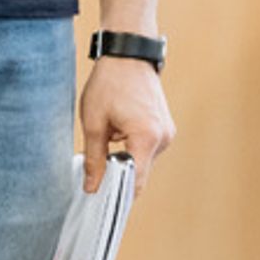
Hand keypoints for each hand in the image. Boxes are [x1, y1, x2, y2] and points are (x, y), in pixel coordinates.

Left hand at [80, 58, 175, 195]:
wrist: (128, 55)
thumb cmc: (109, 84)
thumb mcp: (93, 123)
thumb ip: (93, 158)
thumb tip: (91, 187)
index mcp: (146, 138)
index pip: (134, 182)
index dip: (117, 196)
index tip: (100, 204)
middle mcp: (163, 138)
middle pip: (139, 173)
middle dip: (117, 175)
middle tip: (94, 172)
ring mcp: (167, 132)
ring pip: (143, 161)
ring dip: (124, 159)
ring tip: (106, 138)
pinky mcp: (165, 127)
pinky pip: (147, 149)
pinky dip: (132, 148)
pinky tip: (117, 131)